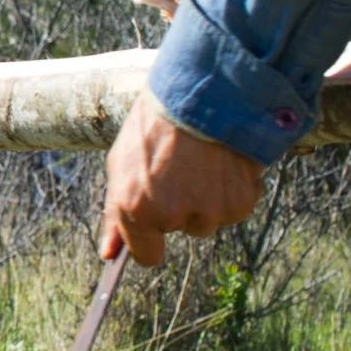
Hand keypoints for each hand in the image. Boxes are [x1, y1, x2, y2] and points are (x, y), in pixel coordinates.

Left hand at [100, 92, 266, 264]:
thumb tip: (108, 255)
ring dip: (206, 199)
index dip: (150, 241)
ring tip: (200, 161)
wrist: (202, 93)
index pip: (147, 256)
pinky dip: (230, 190)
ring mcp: (210, 211)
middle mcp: (174, 216)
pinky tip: (221, 162)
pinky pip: (234, 208)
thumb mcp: (121, 165)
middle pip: (182, 229)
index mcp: (137, 208)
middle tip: (178, 168)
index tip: (154, 228)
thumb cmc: (154, 127)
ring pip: (209, 219)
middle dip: (180, 206)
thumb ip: (115, 215)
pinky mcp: (241, 203)